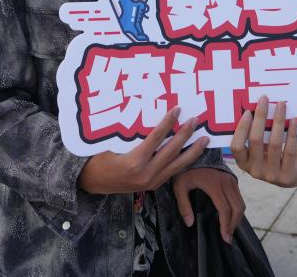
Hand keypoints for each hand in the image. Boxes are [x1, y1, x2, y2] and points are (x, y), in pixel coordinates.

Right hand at [79, 107, 207, 194]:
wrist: (92, 183)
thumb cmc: (98, 160)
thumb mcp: (111, 144)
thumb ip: (130, 135)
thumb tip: (146, 116)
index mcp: (134, 162)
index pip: (156, 138)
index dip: (168, 123)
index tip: (177, 110)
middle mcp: (146, 174)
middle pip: (171, 151)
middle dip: (185, 135)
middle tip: (196, 120)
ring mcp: (151, 182)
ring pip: (177, 165)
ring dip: (192, 151)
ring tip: (205, 139)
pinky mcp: (154, 185)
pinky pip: (173, 172)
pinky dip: (184, 161)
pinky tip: (192, 153)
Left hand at [174, 167, 244, 243]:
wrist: (196, 151)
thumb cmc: (187, 169)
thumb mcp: (180, 186)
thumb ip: (183, 205)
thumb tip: (190, 223)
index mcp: (214, 185)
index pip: (224, 209)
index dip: (225, 225)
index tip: (224, 237)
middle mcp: (226, 183)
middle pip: (236, 208)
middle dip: (233, 225)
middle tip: (227, 238)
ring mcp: (231, 180)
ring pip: (240, 204)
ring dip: (237, 218)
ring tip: (229, 230)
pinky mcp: (233, 179)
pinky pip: (239, 198)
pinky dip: (237, 209)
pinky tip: (229, 216)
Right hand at [230, 96, 296, 186]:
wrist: (293, 173)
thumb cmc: (272, 154)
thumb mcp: (259, 149)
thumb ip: (254, 135)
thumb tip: (254, 106)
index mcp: (243, 163)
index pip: (236, 146)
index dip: (241, 128)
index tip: (249, 111)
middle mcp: (255, 172)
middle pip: (255, 141)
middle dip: (260, 117)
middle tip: (264, 99)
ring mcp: (271, 176)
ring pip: (274, 144)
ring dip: (278, 120)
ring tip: (281, 104)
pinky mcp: (288, 176)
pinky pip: (290, 151)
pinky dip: (291, 133)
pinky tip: (293, 120)